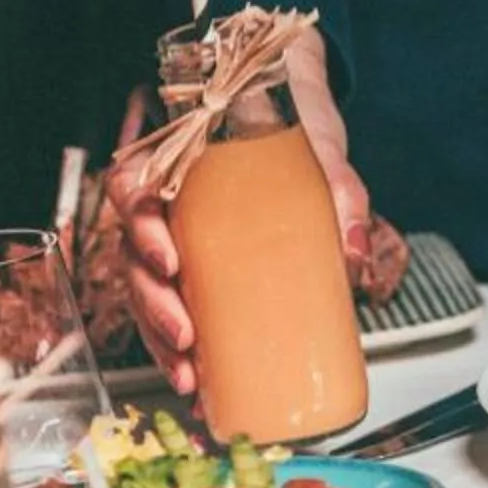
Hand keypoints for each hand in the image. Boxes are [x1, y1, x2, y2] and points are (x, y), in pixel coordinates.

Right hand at [119, 28, 372, 397]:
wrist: (299, 108)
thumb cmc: (295, 120)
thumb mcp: (321, 144)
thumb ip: (340, 190)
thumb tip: (356, 250)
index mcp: (178, 159)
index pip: (131, 187)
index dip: (140, 226)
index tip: (170, 258)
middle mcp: (165, 199)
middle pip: (133, 253)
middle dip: (153, 304)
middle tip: (185, 337)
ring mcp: (175, 234)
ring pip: (143, 288)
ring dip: (158, 336)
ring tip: (187, 375)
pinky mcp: (197, 266)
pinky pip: (170, 305)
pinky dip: (176, 346)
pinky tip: (196, 379)